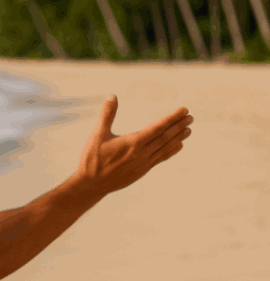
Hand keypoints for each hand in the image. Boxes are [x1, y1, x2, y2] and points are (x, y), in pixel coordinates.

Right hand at [75, 94, 192, 196]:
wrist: (91, 184)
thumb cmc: (92, 158)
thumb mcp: (97, 134)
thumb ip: (107, 115)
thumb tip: (112, 95)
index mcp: (133, 143)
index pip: (158, 127)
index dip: (172, 118)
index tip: (184, 110)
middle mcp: (142, 153)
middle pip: (166, 137)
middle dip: (179, 125)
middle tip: (190, 116)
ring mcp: (144, 163)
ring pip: (166, 148)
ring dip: (178, 138)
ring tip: (189, 129)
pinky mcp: (142, 170)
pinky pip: (161, 158)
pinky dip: (171, 151)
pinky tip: (178, 146)